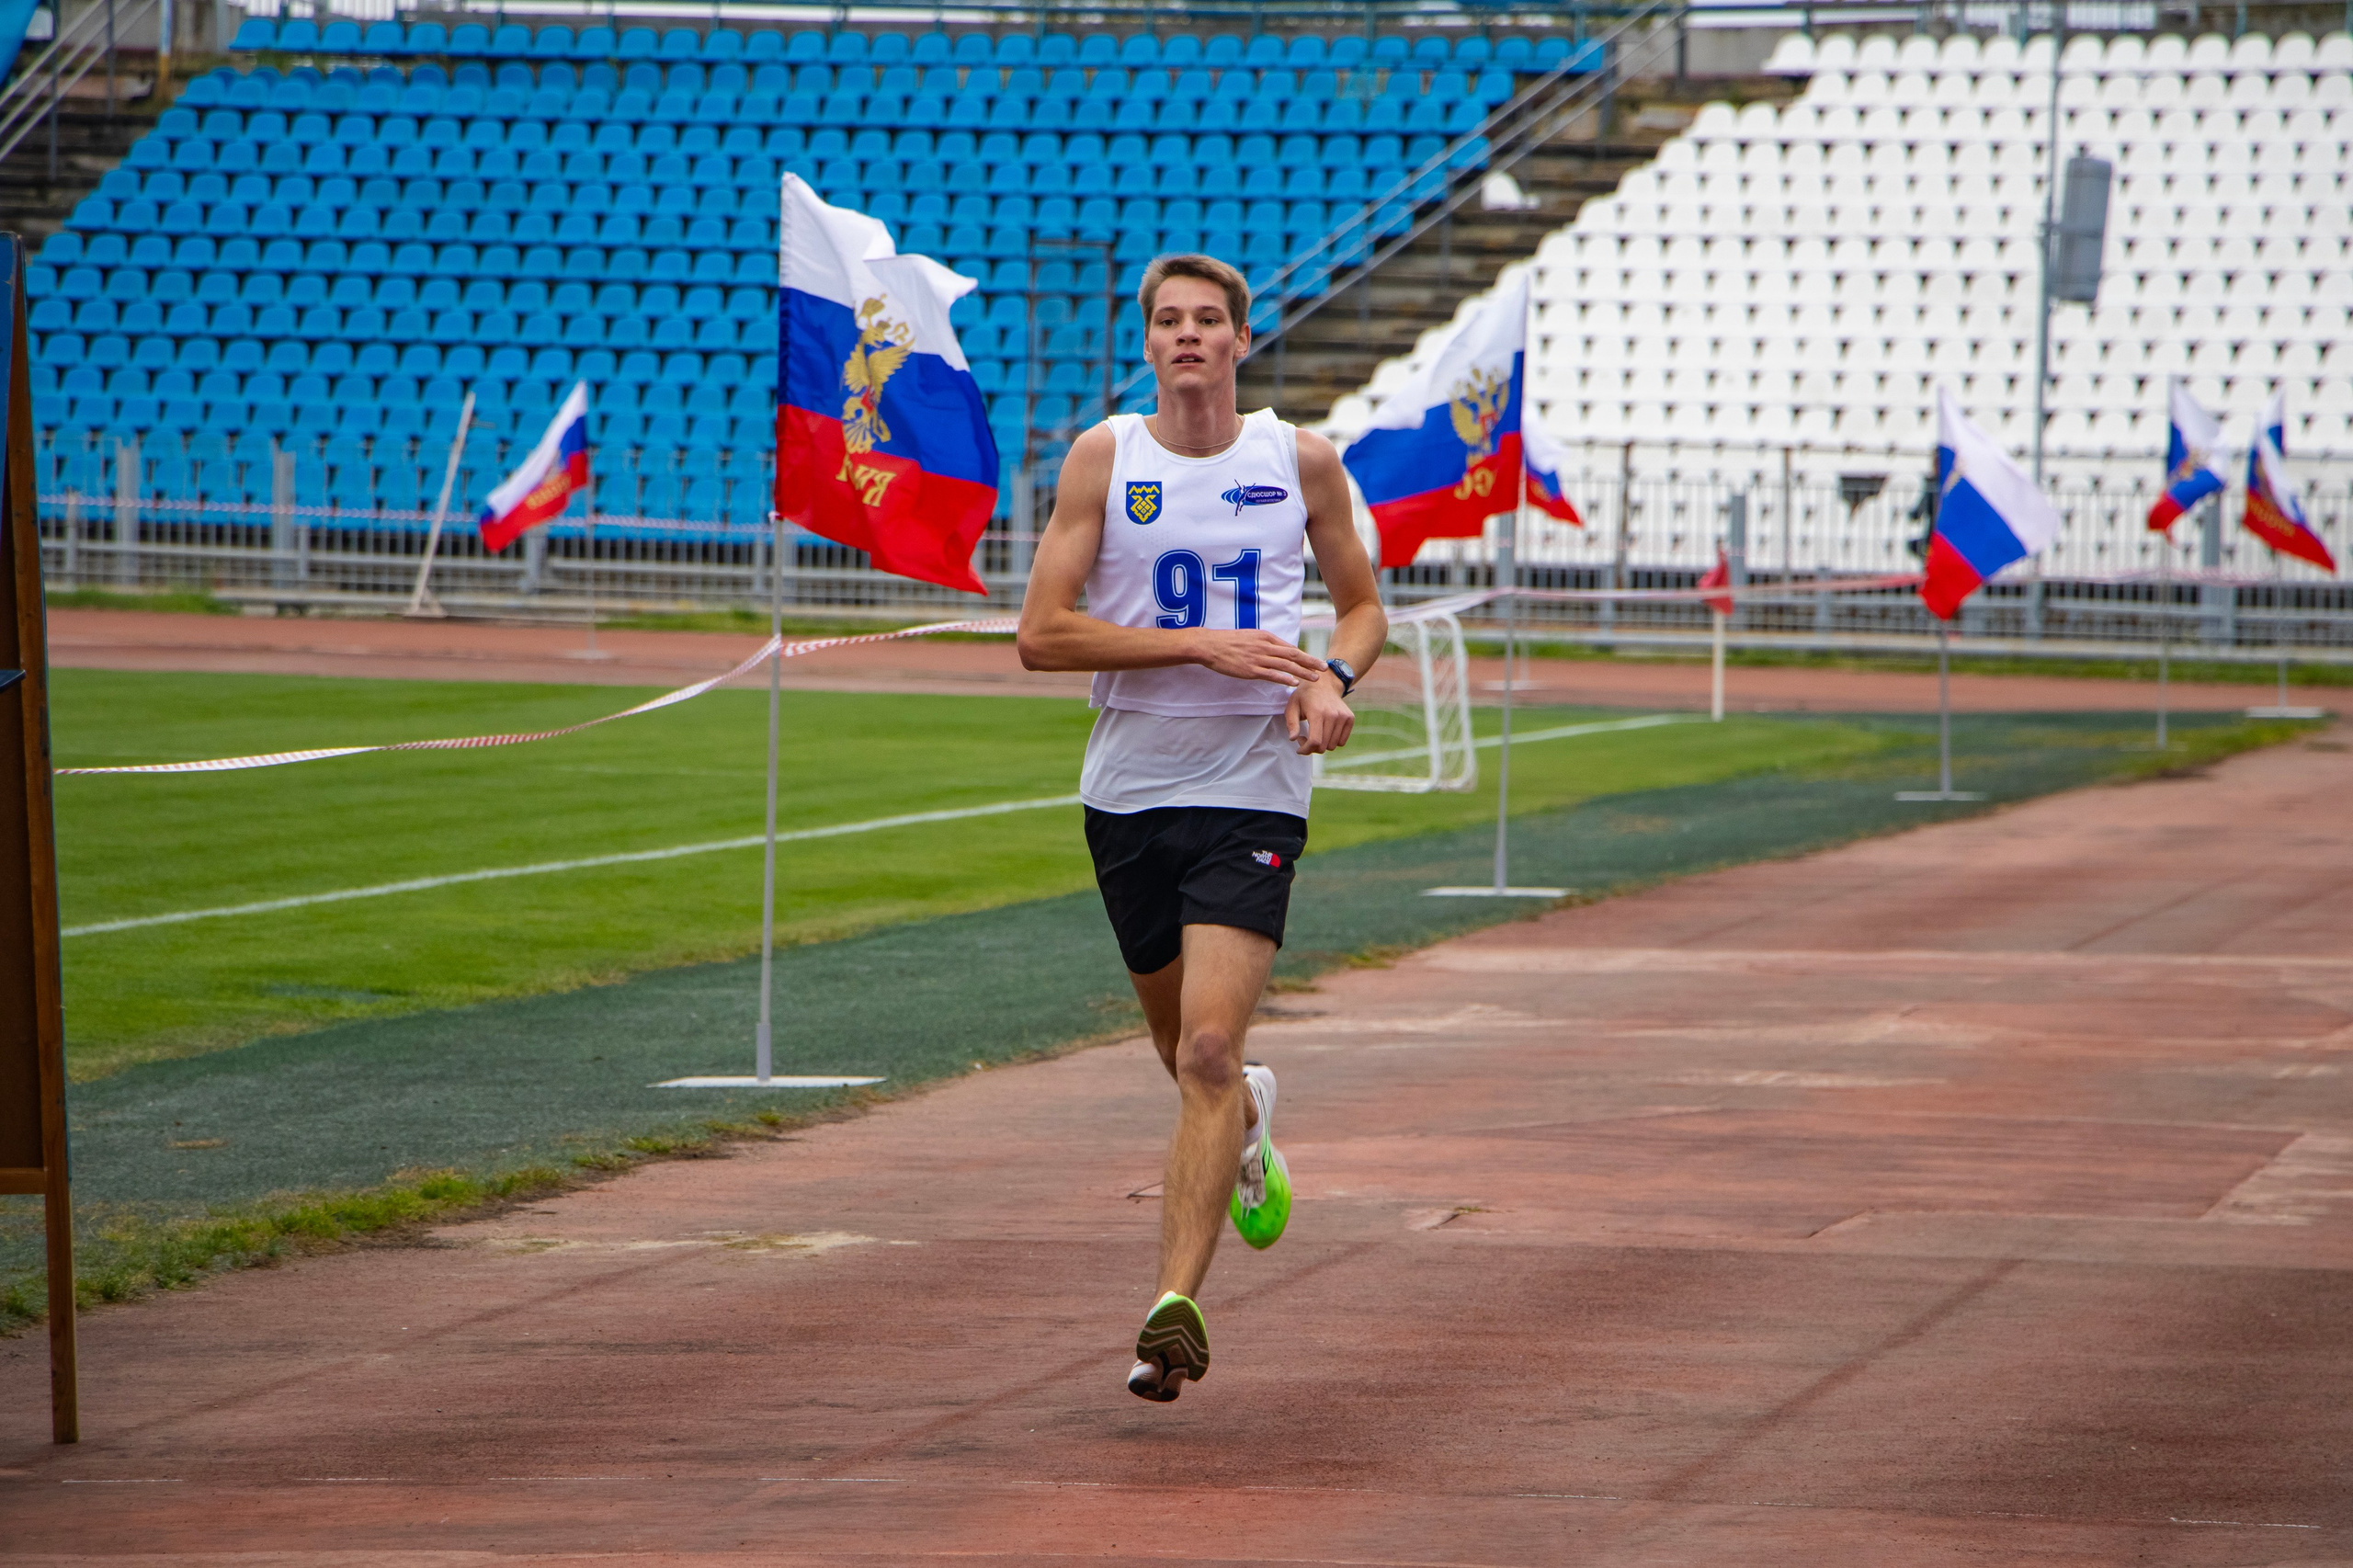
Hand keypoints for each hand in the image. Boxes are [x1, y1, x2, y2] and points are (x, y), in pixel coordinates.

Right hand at [1190, 630, 1329, 687]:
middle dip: (1310, 662)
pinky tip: (1294, 683)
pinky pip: (1271, 674)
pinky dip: (1284, 678)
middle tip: (1324, 668)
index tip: (1315, 662)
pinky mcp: (1250, 669)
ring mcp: (1258, 658)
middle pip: (1293, 655)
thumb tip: (1275, 650)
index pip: (1290, 648)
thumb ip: (1264, 643)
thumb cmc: (1228, 642)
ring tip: (1314, 678)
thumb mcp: (1249, 636)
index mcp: (1266, 637)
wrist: (1210, 645)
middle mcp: (1265, 646)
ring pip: (1286, 665)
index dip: (1304, 656)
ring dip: (1303, 672)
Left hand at [1286, 672, 1355, 754]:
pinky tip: (1325, 733)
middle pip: (1324, 746)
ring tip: (1315, 734)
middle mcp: (1332, 715)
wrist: (1323, 684)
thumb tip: (1293, 738)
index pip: (1315, 741)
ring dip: (1322, 745)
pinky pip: (1342, 741)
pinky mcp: (1350, 718)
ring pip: (1333, 745)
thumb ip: (1292, 724)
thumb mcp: (1292, 707)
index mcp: (1317, 712)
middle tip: (1305, 738)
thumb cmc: (1304, 697)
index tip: (1299, 749)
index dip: (1306, 750)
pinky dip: (1332, 741)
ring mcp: (1343, 716)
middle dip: (1312, 748)